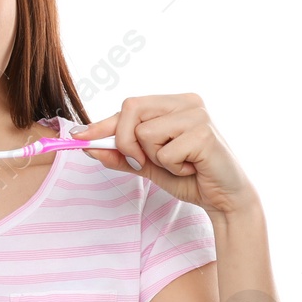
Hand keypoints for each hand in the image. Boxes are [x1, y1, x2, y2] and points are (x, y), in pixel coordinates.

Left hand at [73, 94, 257, 218]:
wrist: (224, 199)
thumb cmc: (189, 177)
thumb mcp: (148, 166)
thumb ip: (120, 155)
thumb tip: (87, 147)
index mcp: (174, 102)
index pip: (129, 106)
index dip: (101, 123)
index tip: (77, 137)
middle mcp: (187, 102)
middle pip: (131, 110)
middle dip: (126, 142)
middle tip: (145, 161)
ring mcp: (198, 115)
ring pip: (145, 133)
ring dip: (155, 158)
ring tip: (180, 163)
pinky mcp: (205, 134)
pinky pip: (165, 152)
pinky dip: (172, 168)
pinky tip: (192, 168)